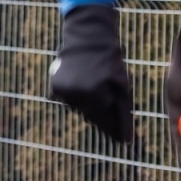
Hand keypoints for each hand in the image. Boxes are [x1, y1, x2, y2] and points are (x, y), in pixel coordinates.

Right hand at [47, 5, 132, 143]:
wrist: (87, 38)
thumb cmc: (110, 60)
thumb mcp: (122, 83)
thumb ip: (122, 109)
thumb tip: (125, 139)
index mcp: (96, 95)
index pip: (107, 122)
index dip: (116, 132)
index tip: (124, 142)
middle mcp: (78, 97)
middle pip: (93, 118)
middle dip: (104, 119)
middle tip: (112, 116)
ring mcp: (64, 93)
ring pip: (80, 111)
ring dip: (90, 107)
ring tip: (96, 91)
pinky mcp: (55, 88)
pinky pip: (69, 102)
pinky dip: (77, 99)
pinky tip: (83, 86)